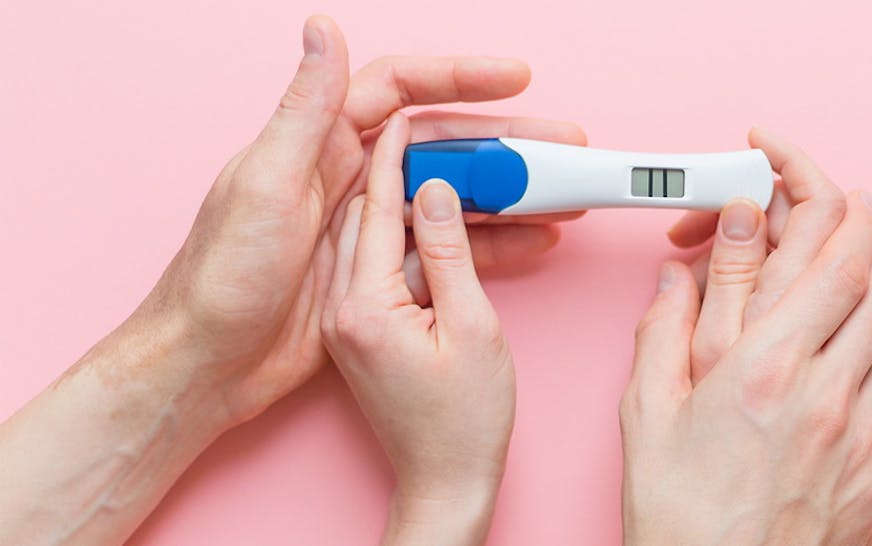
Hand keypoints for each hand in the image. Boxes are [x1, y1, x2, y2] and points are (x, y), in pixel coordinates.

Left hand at [121, 16, 582, 425]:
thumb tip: (323, 26)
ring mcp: (364, 229)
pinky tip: (531, 242)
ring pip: (451, 197)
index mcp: (318, 146)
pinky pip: (446, 249)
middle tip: (562, 145)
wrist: (208, 366)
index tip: (515, 78)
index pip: (399, 91)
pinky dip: (490, 244)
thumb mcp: (265, 184)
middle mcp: (345, 179)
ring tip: (562, 196)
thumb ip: (305, 108)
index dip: (460, 78)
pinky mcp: (377, 275)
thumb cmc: (223, 278)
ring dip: (507, 194)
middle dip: (506, 143)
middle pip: (441, 145)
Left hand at [321, 114, 513, 545]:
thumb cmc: (454, 429)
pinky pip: (410, 269)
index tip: (431, 101)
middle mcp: (348, 296)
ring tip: (517, 181)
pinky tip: (504, 232)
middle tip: (497, 141)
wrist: (438, 494)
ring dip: (455, 205)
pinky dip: (451, 248)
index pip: (377, 190)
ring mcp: (359, 312)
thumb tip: (438, 188)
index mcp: (359, 294)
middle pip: (390, 204)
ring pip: (403, 233)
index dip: (408, 140)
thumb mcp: (468, 332)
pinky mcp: (374, 327)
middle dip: (446, 166)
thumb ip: (448, 252)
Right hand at [620, 127, 871, 544]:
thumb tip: (680, 271)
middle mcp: (829, 394)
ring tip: (831, 297)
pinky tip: (836, 372)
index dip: (833, 202)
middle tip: (833, 222)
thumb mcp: (647, 412)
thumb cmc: (677, 515)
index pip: (834, 258)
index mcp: (767, 367)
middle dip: (861, 237)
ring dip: (870, 299)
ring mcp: (864, 436)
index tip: (813, 179)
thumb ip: (665, 327)